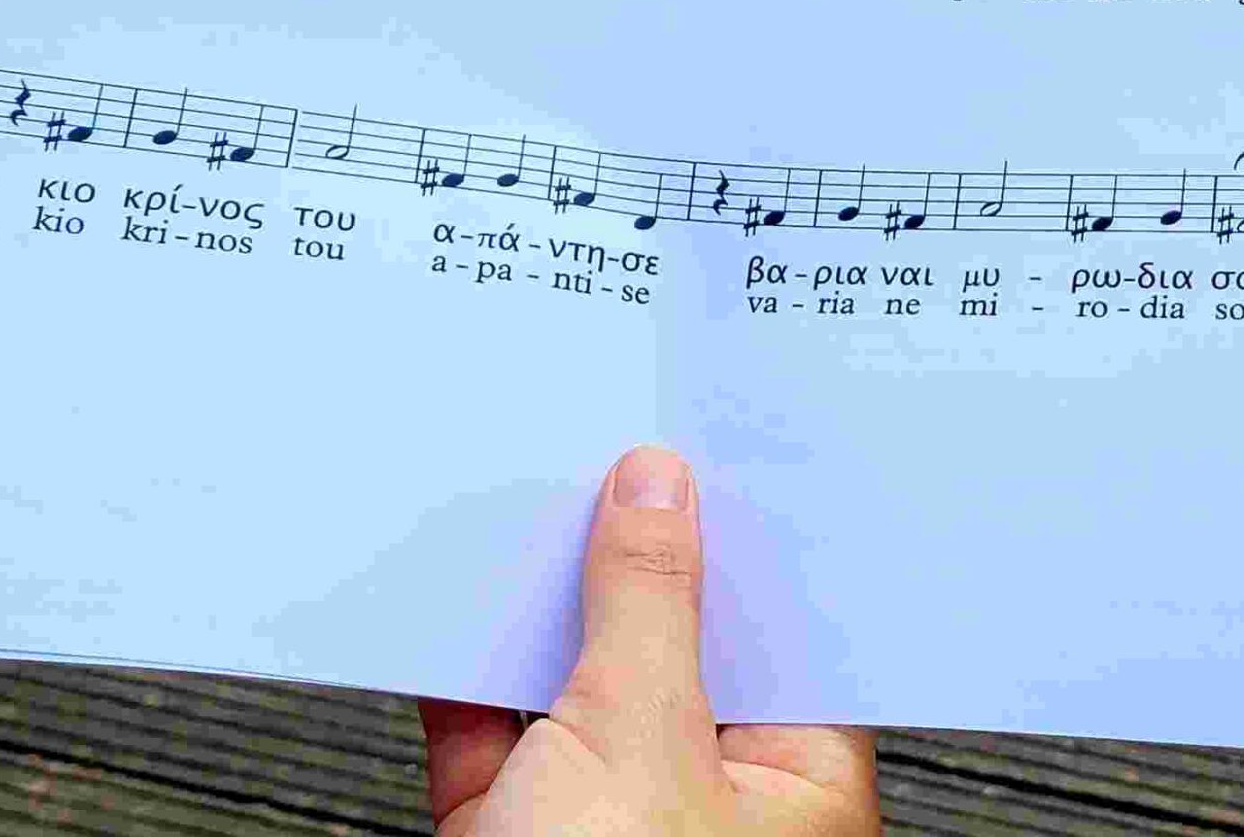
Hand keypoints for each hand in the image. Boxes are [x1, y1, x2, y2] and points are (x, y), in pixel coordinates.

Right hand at [419, 447, 878, 836]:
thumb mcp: (637, 742)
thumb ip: (644, 607)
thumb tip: (657, 493)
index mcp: (794, 791)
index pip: (783, 629)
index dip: (745, 535)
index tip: (708, 444)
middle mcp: (704, 806)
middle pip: (672, 647)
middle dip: (628, 559)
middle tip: (600, 449)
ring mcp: (601, 824)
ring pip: (573, 686)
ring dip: (536, 609)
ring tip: (516, 501)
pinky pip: (490, 734)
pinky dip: (462, 672)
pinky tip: (448, 596)